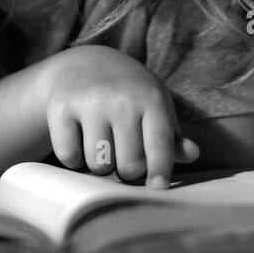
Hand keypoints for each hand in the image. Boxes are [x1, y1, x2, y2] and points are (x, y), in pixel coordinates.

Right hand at [39, 45, 198, 188]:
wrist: (87, 64)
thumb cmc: (130, 95)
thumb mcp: (155, 107)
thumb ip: (172, 136)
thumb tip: (192, 154)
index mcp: (151, 99)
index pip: (159, 144)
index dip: (160, 170)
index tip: (158, 188)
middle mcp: (121, 99)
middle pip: (128, 166)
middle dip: (127, 171)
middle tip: (124, 157)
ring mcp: (90, 102)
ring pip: (98, 166)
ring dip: (101, 166)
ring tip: (103, 147)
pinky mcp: (61, 106)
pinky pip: (69, 156)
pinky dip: (74, 159)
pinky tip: (80, 140)